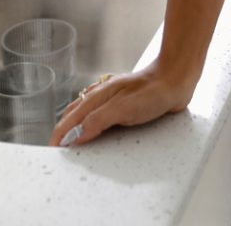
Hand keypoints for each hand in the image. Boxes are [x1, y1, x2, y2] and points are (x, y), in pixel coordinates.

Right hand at [48, 61, 195, 147]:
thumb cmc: (153, 91)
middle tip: (58, 151)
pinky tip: (96, 132)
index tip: (53, 151)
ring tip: (70, 144)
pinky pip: (101, 116)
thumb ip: (98, 120)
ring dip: (76, 127)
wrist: (176, 78)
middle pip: (74, 115)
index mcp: (98, 96)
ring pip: (86, 114)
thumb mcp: (123, 108)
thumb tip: (75, 135)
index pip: (70, 118)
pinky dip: (91, 125)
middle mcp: (102, 96)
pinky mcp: (125, 105)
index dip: (60, 135)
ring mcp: (113, 99)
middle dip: (63, 132)